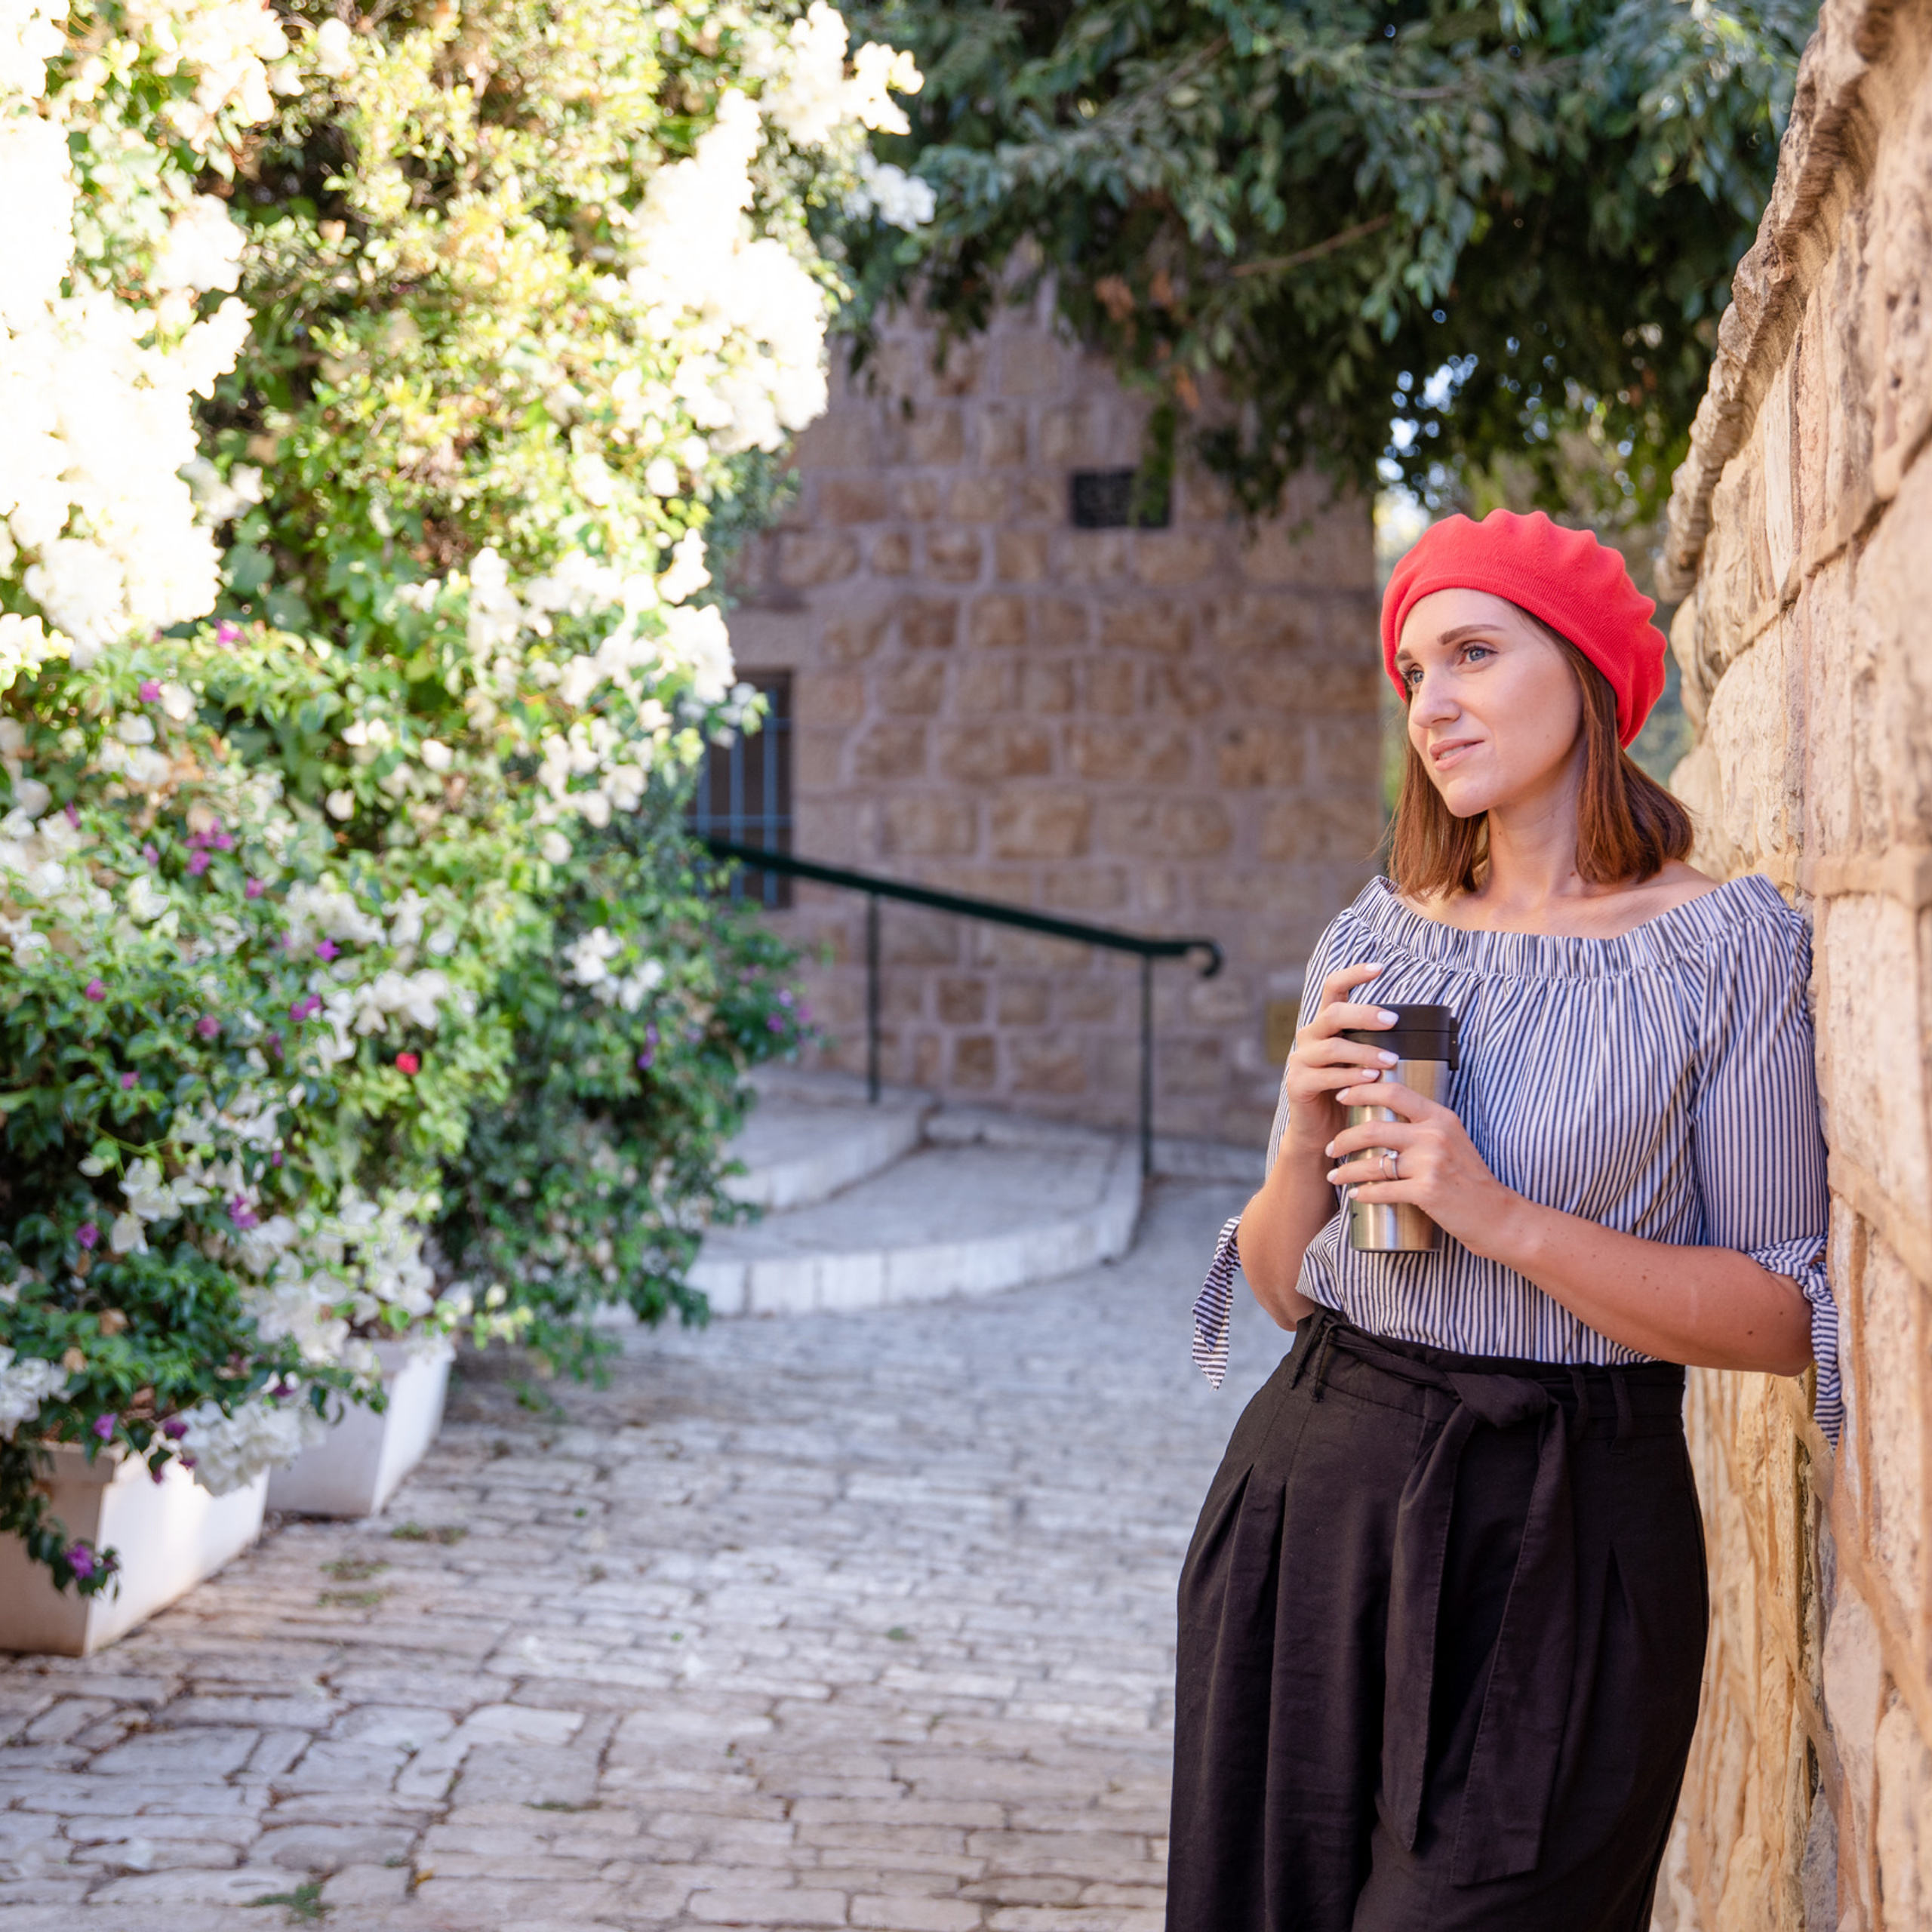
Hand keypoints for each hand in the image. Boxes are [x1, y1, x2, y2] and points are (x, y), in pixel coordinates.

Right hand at [1277, 962, 1404, 1160]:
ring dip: (1364, 1052)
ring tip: (1390, 1060)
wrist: (1322, 1133)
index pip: (1333, 988)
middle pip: (1333, 1013)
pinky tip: (1371, 1079)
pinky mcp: (1297, 1084)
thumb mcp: (1362, 1063)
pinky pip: (1324, 1076)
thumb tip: (1415, 1028)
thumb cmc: (1349, 1094)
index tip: (1379, 967)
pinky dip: (1350, 1077)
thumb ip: (1375, 1043)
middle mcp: (1310, 1036)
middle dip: (1364, 1014)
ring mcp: (1300, 1059)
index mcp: (1326, 1025)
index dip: (1353, 974)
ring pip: (1332, 1047)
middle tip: (1392, 1020)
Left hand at [1324, 1075, 1522, 1257]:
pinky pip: (1382, 1190)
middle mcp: (1434, 1136)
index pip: (1394, 1092)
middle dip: (1344, 1138)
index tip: (1341, 1096)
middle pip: (1373, 1129)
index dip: (1361, 1090)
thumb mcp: (1453, 1140)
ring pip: (1373, 1163)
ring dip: (1347, 1170)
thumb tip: (1385, 1115)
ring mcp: (1430, 1164)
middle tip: (1331, 1147)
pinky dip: (1364, 1193)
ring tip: (1335, 1175)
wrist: (1497, 1215)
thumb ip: (1425, 1126)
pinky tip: (1354, 1195)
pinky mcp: (1426, 1192)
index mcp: (1440, 1118)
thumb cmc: (1470, 1179)